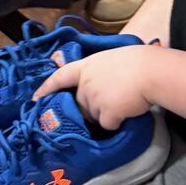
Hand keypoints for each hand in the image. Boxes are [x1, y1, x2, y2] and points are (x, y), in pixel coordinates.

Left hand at [33, 47, 156, 129]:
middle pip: (81, 103)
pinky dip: (117, 122)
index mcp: (86, 66)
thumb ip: (99, 73)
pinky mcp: (105, 113)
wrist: (149, 71)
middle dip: (93, 106)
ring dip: (108, 113)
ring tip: (124, 100)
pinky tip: (127, 110)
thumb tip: (102, 86)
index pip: (61, 76)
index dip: (47, 87)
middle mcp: (86, 83)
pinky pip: (108, 124)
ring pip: (95, 116)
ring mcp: (94, 99)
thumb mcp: (111, 59)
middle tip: (114, 97)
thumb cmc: (137, 61)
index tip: (35, 98)